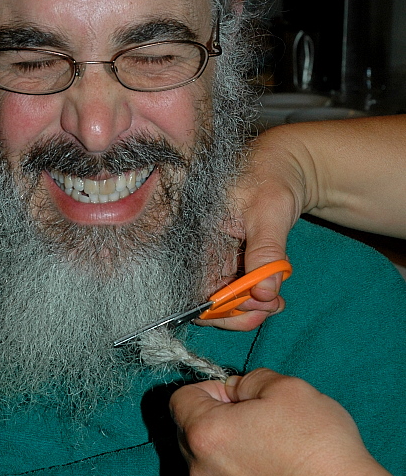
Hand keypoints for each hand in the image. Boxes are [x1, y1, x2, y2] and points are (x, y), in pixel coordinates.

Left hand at [170, 368, 372, 475]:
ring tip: (268, 446)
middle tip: (256, 417)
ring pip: (205, 462)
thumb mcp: (285, 386)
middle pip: (188, 432)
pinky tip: (273, 473)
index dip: (209, 388)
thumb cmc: (315, 444)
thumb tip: (236, 389)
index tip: (238, 394)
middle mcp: (199, 470)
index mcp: (204, 432)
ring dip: (226, 449)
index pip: (179, 399)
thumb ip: (249, 380)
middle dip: (214, 418)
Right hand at [199, 128, 306, 330]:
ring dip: (247, 307)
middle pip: (201, 297)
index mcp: (192, 230)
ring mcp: (210, 255)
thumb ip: (267, 251)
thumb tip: (266, 294)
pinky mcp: (224, 260)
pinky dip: (253, 296)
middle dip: (235, 312)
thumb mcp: (271, 210)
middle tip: (269, 308)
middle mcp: (194, 247)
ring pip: (218, 298)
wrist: (286, 163)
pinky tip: (273, 293)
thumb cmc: (272, 174)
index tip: (250, 310)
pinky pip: (232, 289)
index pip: (188, 283)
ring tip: (276, 301)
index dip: (215, 306)